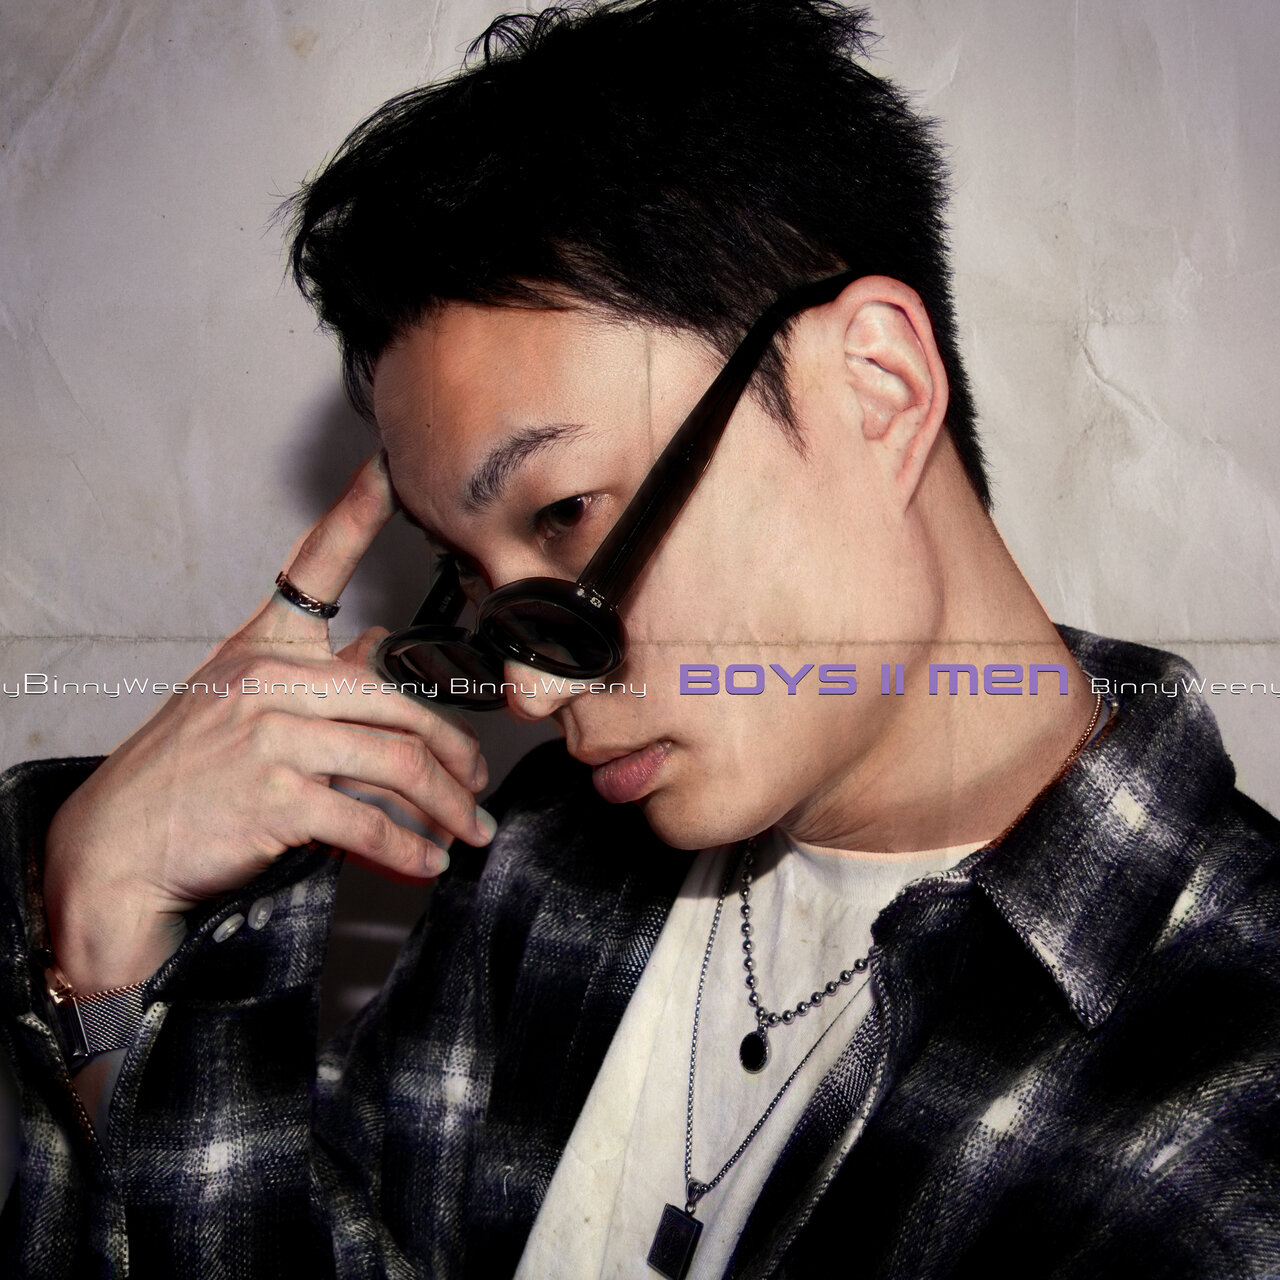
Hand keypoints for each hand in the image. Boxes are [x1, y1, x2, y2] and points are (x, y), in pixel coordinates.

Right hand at [43, 452, 490, 990]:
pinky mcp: (274, 797)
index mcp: (264, 649)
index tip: (386, 469)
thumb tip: (376, 645)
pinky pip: (367, 818)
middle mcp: (270, 681)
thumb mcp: (238, 703)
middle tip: (477, 782)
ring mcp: (272, 737)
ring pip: (397, 760)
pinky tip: (426, 860)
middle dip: (454, 749)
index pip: (312, 566)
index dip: (352, 513)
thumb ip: (311, 675)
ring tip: (467, 830)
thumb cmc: (183, 770)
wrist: (118, 841)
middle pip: (398, 699)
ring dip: (446, 805)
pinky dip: (407, 846)